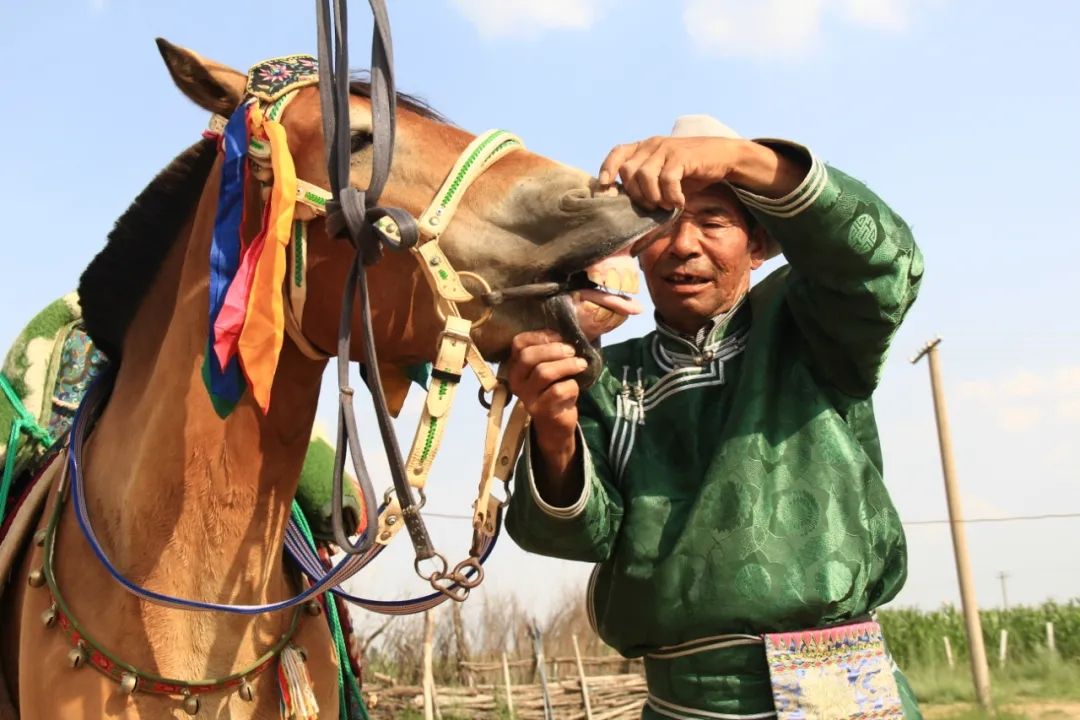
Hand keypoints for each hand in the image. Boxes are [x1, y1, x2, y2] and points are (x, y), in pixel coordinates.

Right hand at [505, 330, 585, 480]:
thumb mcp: (547, 368)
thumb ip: (549, 351)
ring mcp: (527, 398)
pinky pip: (559, 390)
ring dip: (567, 365)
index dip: (540, 336)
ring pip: (544, 373)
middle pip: (529, 357)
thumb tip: (566, 332)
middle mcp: (517, 382)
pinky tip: (575, 388)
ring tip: (580, 364)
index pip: (518, 344)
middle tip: (572, 351)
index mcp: (515, 367)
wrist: (555, 424)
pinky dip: (572, 385)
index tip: (559, 337)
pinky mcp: (542, 411)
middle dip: (554, 350)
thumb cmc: (553, 388)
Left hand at [599, 136, 805, 209]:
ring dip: (653, 196)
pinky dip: (671, 195)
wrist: (724, 158)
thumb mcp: (666, 190)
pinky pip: (667, 178)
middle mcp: (652, 145)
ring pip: (644, 175)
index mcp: (644, 149)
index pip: (618, 153)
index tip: (605, 188)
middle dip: (636, 195)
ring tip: (666, 205)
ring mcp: (666, 148)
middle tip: (653, 207)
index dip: (608, 169)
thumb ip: (648, 209)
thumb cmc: (692, 176)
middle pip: (628, 171)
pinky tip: (679, 202)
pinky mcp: (682, 155)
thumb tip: (630, 246)